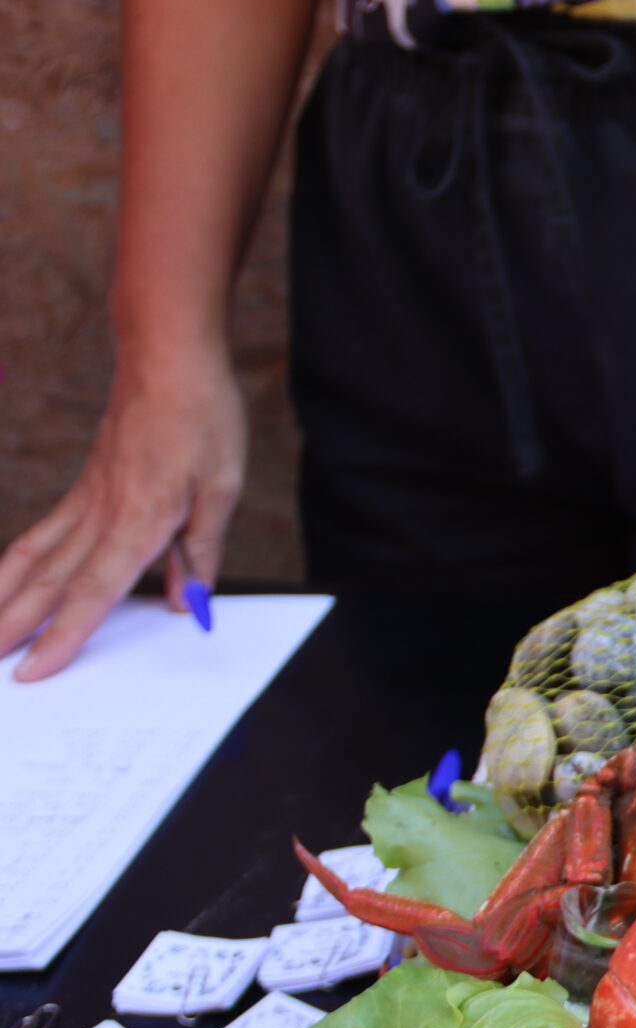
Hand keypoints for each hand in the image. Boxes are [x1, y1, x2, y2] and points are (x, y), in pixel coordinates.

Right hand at [0, 344, 244, 679]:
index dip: (65, 636)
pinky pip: (43, 534)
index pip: (94, 592)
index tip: (35, 670)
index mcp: (139, 520)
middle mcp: (101, 514)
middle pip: (51, 582)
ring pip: (34, 558)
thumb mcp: (222, 488)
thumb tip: (188, 602)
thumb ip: (199, 550)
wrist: (167, 358)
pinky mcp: (84, 489)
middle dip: (16, 628)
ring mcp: (86, 500)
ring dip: (5, 598)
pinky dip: (17, 563)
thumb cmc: (202, 418)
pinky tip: (4, 579)